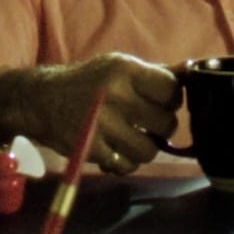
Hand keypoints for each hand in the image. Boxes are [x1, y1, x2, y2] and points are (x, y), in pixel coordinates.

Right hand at [0, 54, 180, 174]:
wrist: (40, 100)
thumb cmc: (88, 82)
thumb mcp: (119, 67)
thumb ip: (155, 74)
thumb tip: (194, 71)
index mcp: (125, 69)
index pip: (172, 89)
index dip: (172, 100)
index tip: (161, 103)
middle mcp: (114, 94)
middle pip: (165, 124)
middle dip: (160, 128)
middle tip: (146, 124)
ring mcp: (102, 123)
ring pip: (149, 150)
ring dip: (144, 148)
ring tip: (130, 139)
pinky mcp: (90, 148)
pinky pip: (126, 165)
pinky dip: (124, 163)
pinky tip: (114, 151)